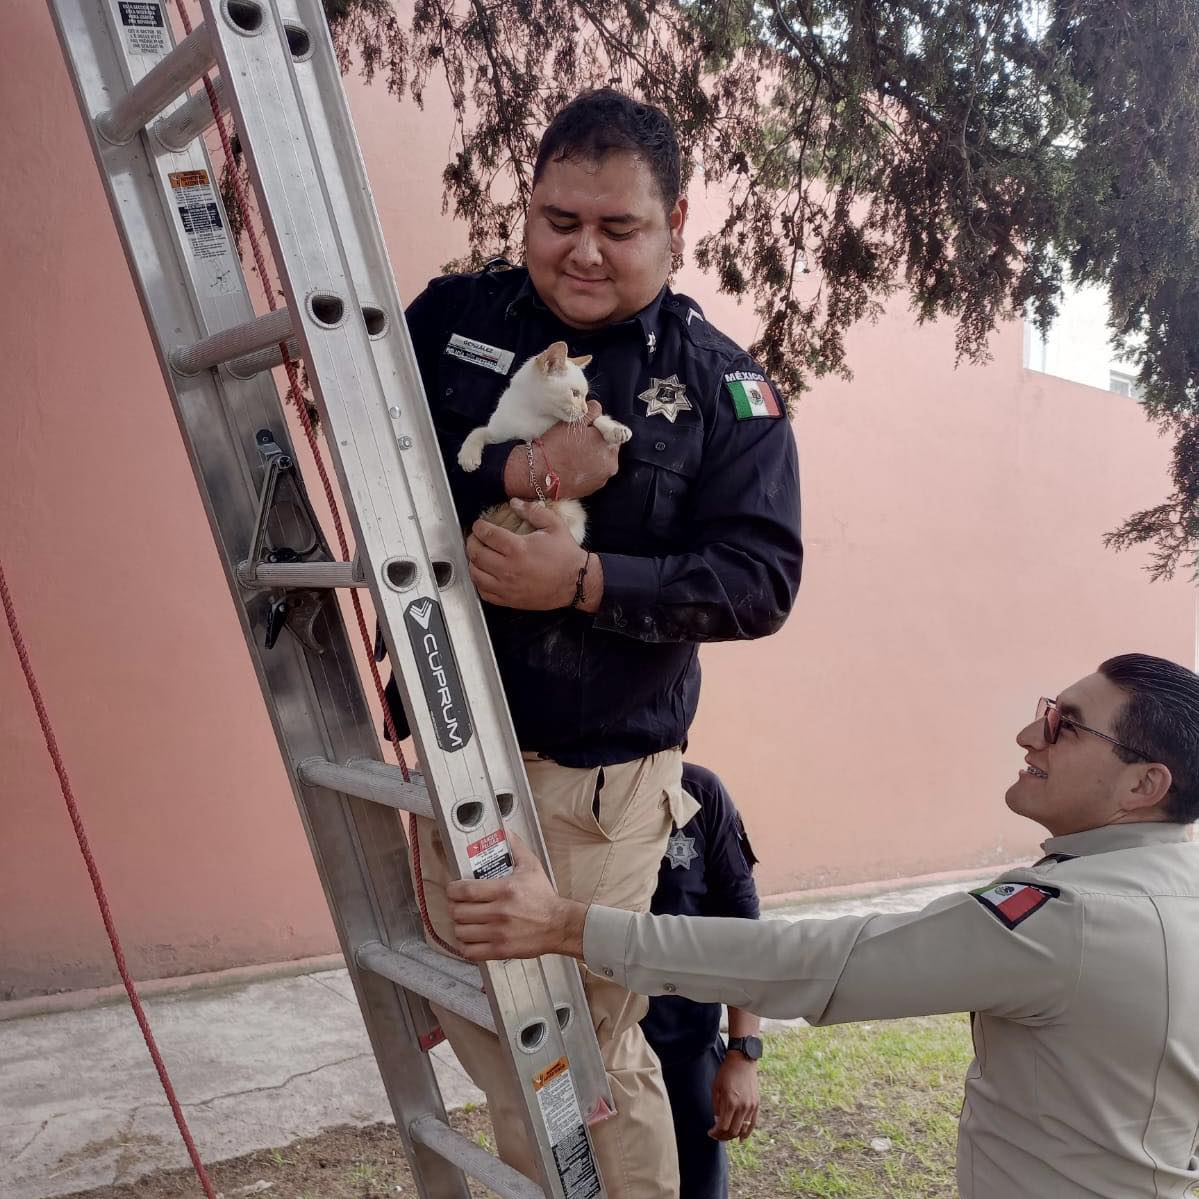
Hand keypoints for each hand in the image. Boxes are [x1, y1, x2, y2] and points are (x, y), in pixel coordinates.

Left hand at [447, 833, 588, 960]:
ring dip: (459, 926)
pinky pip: (470, 951)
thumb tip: (506, 831)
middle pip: (458, 911)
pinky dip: (465, 946)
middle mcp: (499, 912)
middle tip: (458, 905)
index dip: (452, 890)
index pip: (465, 890)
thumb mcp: (532, 867)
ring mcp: (499, 933)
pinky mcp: (501, 950)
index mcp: (504, 890)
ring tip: (465, 921)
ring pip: (461, 931)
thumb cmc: (544, 897)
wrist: (559, 925)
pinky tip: (470, 939)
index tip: (453, 890)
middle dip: (454, 907)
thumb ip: (516, 848)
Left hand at [466, 499, 585, 609]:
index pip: (487, 534)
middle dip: (471, 542)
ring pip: (476, 574)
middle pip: (476, 554)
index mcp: (517, 548)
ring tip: (477, 555)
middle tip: (475, 538)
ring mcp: (507, 586)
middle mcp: (508, 568)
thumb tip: (514, 503)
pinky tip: (484, 574)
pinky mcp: (509, 600)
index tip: (478, 525)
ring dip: (472, 562)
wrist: (576, 582)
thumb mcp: (554, 525)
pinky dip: (479, 582)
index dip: (478, 527)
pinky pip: (484, 592)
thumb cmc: (566, 555)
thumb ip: (533, 511)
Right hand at [504, 400, 619, 500]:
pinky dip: (582, 470)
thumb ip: (592, 411)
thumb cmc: (556, 446)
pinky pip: (588, 475)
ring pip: (597, 463)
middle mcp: (609, 468)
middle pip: (605, 449)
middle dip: (594, 444)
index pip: (611, 434)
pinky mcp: (588, 491)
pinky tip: (568, 465)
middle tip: (575, 441)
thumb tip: (597, 408)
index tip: (584, 428)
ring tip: (570, 453)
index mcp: (610, 450)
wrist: (537, 472)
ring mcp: (599, 482)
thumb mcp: (575, 422)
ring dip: (588, 457)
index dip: (598, 428)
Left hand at [709, 1052, 759, 1141]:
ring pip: (742, 1130)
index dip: (715, 1133)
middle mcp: (742, 1107)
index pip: (723, 1126)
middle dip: (723, 1136)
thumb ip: (716, 1106)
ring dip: (733, 1136)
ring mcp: (751, 1107)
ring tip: (726, 1135)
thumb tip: (717, 1121)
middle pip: (733, 1131)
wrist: (742, 1061)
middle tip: (717, 1135)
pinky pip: (752, 1124)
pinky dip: (746, 1133)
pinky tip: (741, 1138)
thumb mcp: (716, 1088)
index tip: (710, 1132)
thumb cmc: (726, 1073)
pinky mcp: (756, 1105)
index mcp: (730, 1102)